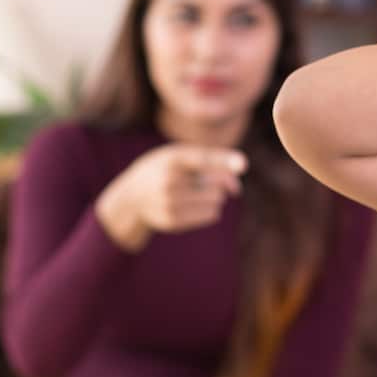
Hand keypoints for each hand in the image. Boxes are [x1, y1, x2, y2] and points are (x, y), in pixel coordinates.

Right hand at [95, 143, 248, 251]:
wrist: (133, 196)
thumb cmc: (167, 170)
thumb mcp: (182, 156)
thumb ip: (213, 162)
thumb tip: (237, 189)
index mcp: (173, 158)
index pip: (203, 159)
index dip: (224, 160)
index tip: (243, 165)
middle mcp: (170, 180)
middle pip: (218, 183)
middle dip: (218, 182)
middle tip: (201, 180)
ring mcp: (170, 202)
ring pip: (218, 201)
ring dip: (214, 197)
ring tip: (193, 192)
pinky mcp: (173, 221)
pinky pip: (212, 215)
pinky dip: (209, 209)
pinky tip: (191, 204)